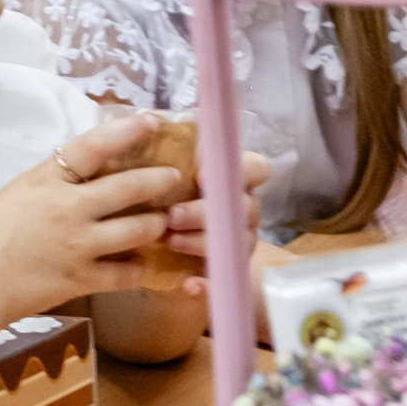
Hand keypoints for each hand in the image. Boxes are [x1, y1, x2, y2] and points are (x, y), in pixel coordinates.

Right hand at [0, 115, 187, 323]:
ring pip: (137, 230)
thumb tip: (87, 172)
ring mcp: (79, 245)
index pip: (93, 147)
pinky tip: (141, 262)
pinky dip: (138, 267)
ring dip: (156, 224)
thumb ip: (54, 181)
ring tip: (161, 222)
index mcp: (46, 180)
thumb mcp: (18, 192)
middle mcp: (68, 209)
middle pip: (128, 188)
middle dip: (159, 180)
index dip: (126, 131)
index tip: (151, 121)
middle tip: (174, 177)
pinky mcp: (82, 279)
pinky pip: (126, 273)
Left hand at [163, 150, 273, 299]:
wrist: (183, 250)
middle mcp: (245, 210)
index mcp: (236, 180)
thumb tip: (149, 120)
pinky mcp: (230, 272)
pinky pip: (227, 280)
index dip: (238, 169)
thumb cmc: (174, 198)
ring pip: (236, 241)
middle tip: (172, 215)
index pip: (257, 167)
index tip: (201, 174)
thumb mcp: (174, 172)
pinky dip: (207, 282)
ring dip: (202, 242)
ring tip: (171, 242)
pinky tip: (189, 285)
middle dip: (204, 211)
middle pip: (242, 207)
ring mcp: (241, 241)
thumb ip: (171, 152)